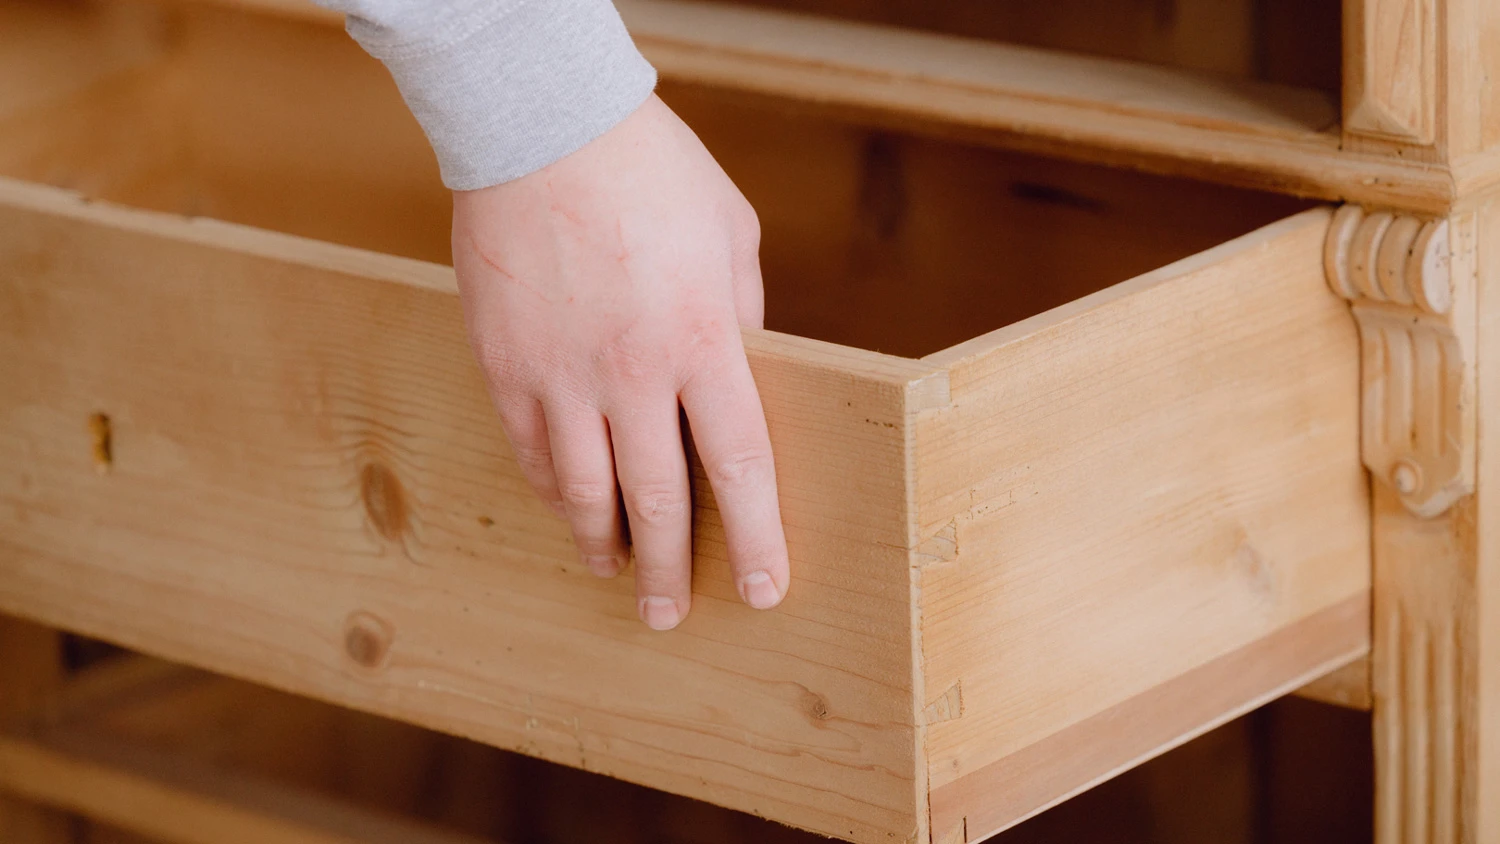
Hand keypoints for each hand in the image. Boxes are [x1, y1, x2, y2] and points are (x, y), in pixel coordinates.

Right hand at [451, 94, 788, 629]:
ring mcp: (561, 373)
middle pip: (659, 498)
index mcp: (704, 339)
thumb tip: (748, 369)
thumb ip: (746, 313)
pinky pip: (529, 450)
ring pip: (582, 489)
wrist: (542, 123)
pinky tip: (566, 510)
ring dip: (603, 542)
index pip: (740, 463)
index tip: (764, 588)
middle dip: (671, 568)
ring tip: (616, 572)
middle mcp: (634, 372)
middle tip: (672, 614)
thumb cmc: (651, 168)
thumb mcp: (731, 232)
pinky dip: (550, 490)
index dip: (756, 536)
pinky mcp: (504, 363)